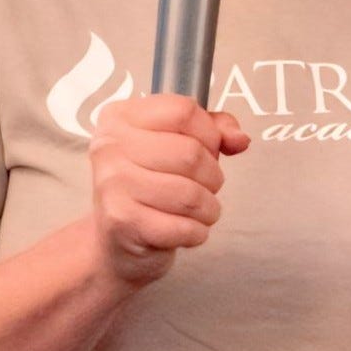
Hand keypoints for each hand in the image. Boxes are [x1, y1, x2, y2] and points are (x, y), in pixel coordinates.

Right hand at [89, 93, 249, 285]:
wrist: (114, 238)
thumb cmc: (149, 186)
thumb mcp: (176, 145)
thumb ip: (212, 131)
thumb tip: (239, 139)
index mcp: (121, 117)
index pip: (185, 112)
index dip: (210, 134)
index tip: (207, 150)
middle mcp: (110, 146)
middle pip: (191, 154)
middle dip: (212, 177)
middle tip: (204, 188)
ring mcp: (113, 184)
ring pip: (191, 194)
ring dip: (208, 208)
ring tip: (197, 211)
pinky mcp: (122, 221)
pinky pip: (184, 227)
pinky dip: (196, 233)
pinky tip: (184, 230)